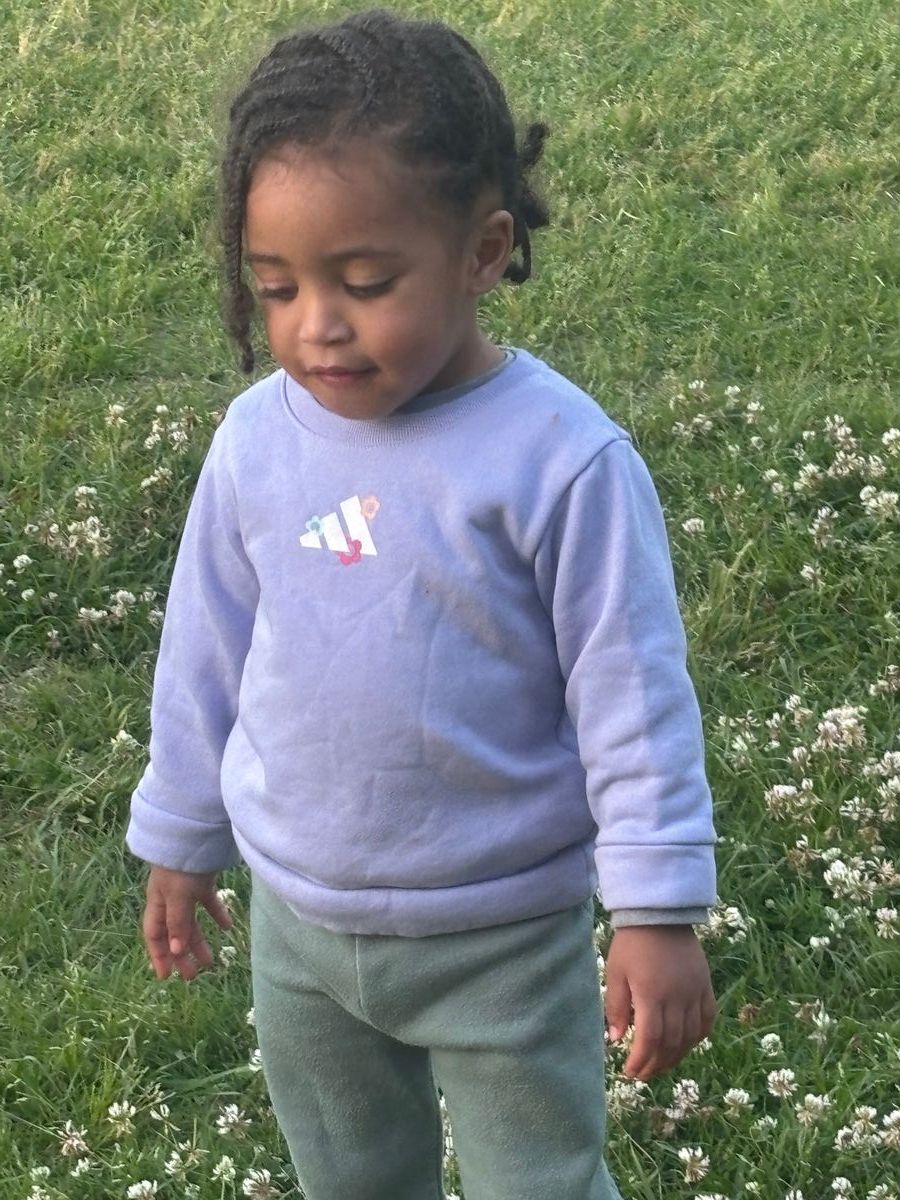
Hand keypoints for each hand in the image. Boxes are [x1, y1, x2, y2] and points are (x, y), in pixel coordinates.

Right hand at [142, 864, 233, 980]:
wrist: (193, 832)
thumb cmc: (180, 865)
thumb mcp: (177, 895)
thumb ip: (177, 923)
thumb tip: (176, 951)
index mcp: (157, 903)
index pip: (155, 935)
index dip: (159, 956)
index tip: (165, 978)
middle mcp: (169, 899)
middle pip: (174, 932)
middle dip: (182, 954)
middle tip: (193, 977)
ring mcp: (186, 889)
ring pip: (191, 921)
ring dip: (199, 940)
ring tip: (212, 960)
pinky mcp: (202, 879)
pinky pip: (208, 903)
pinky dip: (216, 915)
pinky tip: (228, 927)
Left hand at [604, 924, 715, 1080]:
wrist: (660, 914)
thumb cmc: (632, 944)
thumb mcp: (615, 972)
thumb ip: (616, 1007)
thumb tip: (617, 1040)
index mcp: (651, 994)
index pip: (650, 1039)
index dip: (641, 1060)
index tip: (630, 1071)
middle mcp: (677, 997)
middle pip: (671, 1043)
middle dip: (656, 1063)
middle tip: (642, 1073)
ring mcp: (695, 992)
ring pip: (690, 1036)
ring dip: (675, 1056)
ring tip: (660, 1064)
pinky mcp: (706, 986)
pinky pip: (707, 1020)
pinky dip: (697, 1037)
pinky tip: (685, 1044)